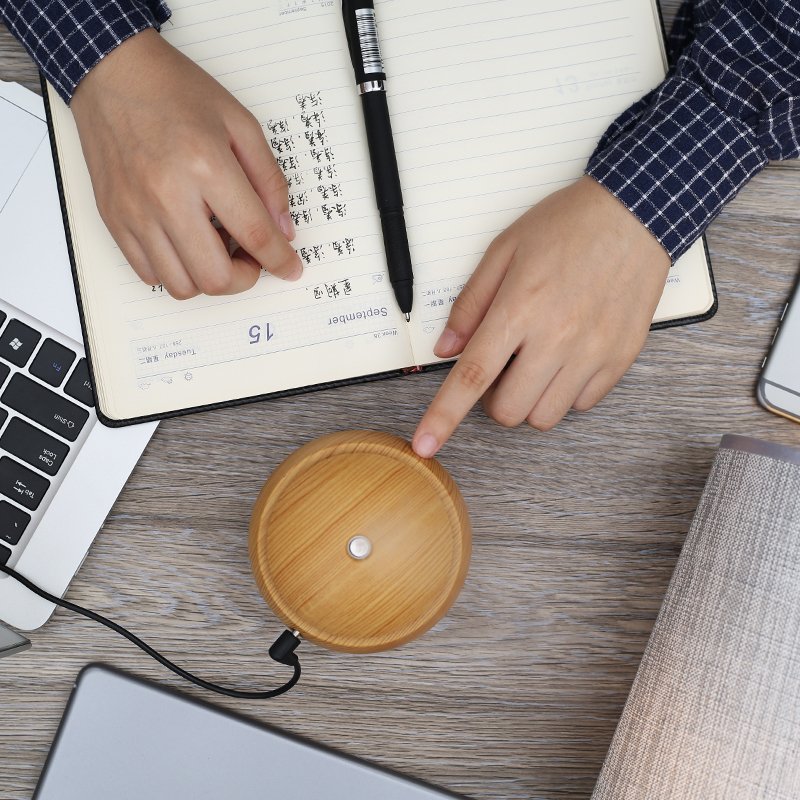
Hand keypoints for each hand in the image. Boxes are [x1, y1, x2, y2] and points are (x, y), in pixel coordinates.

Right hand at [70, 29, 301, 298]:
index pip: (254, 235)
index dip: (280, 261)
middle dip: (244, 279)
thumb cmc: (175, 91)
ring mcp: (135, 212)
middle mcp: (166, 195)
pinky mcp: (113, 219)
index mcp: (206, 166)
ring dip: (209, 279)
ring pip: (181, 286)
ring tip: (217, 249)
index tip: (290, 268)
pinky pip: (149, 275)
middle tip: (251, 259)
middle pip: (215, 277)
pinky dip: (176, 273)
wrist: (111, 72)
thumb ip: (269, 181)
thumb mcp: (241, 124)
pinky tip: (187, 246)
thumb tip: (283, 231)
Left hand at [412, 176, 670, 457]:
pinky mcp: (620, 358)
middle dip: (496, 400)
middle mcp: (557, 338)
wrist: (636, 213)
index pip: (473, 377)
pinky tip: (567, 358)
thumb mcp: (503, 251)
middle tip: (503, 367)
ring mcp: (593, 352)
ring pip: (545, 416)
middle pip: (509, 411)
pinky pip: (582, 404)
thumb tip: (446, 349)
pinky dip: (566, 392)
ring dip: (530, 399)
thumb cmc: (567, 226)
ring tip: (537, 361)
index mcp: (520, 309)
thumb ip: (470, 305)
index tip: (426, 444)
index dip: (444, 416)